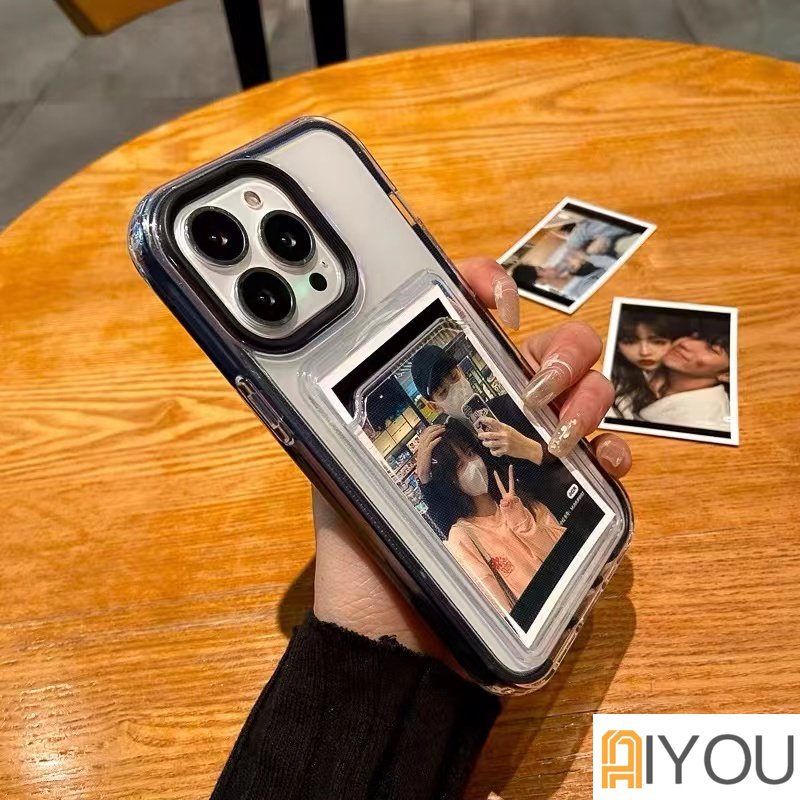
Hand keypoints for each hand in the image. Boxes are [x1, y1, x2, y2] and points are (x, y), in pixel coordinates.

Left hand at [314, 256, 631, 653]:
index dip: (490, 286)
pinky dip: (614, 450)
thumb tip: (329, 339)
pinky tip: (601, 461)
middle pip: (551, 348)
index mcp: (445, 391)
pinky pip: (608, 460)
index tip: (495, 301)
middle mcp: (495, 412)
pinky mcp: (564, 499)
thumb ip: (352, 402)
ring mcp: (535, 454)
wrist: (398, 627)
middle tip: (535, 386)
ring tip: (561, 429)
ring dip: (588, 394)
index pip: (476, 315)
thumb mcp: (345, 458)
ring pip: (588, 393)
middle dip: (559, 349)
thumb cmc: (367, 539)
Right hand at [415, 423, 444, 483]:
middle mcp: (420, 447)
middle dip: (434, 428)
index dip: (431, 428)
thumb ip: (431, 450)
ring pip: (428, 437)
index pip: (424, 433)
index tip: (439, 426)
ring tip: (442, 430)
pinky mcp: (425, 455)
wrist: (423, 477)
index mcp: (421, 447)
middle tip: (442, 426)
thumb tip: (438, 442)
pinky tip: (440, 438)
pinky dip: (435, 441)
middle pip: (426, 433)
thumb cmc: (428, 468)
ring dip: (436, 432)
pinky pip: (430, 445)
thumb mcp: (429, 456)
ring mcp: (422, 451)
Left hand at [477, 417, 543, 462]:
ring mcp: (505, 443)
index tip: (479, 419)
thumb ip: (501, 429)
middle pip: (489, 434)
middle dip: (482, 435)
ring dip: (486, 444)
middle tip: (480, 435)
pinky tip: (494, 451)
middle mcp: (504, 435)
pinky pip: (495, 452)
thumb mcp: (510, 430)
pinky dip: (492, 452)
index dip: (484, 420)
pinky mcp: (505, 450)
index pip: (493, 421)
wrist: (527, 447)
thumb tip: (489, 427)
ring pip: (490, 443)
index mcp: (505, 428)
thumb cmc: (518, 438)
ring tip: (485, 443)